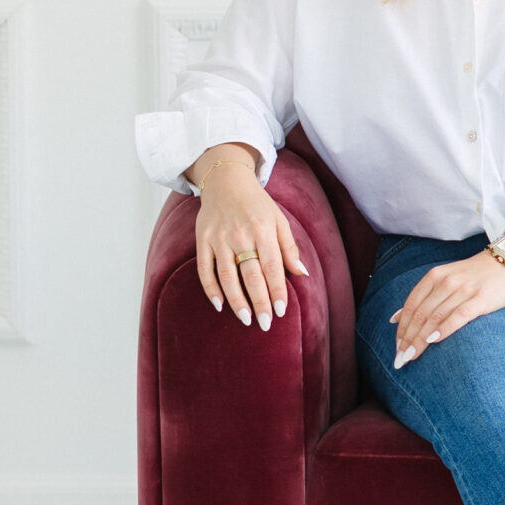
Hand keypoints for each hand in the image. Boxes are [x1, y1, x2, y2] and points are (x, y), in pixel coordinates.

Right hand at [186, 143, 309, 329]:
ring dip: (236, 300)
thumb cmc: (258, 204)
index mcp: (263, 230)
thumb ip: (289, 248)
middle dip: (259, 301)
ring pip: (227, 275)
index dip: (276, 290)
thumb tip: (302, 274)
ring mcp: (219, 238)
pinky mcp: (202, 240)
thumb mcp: (279, 220)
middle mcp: (240, 235)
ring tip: (246, 319)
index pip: (272, 266)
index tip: (280, 311)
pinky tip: (219, 305)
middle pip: (250, 274)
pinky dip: (210, 289)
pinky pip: (204, 269)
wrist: (226, 181)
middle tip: (264, 323)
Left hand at [390, 251, 504, 368]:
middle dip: (408, 339)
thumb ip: (423, 297)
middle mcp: (446, 282)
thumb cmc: (475, 276)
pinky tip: (433, 341)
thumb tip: (395, 319)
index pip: (411, 306)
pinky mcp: (481, 299)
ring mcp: (463, 289)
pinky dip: (444, 329)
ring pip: (435, 317)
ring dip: (420, 340)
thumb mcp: (445, 279)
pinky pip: (458, 316)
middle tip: (400, 359)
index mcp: (434, 276)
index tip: (397, 348)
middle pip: (420, 314)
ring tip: (411, 357)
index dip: (401, 329)